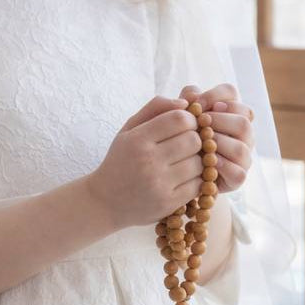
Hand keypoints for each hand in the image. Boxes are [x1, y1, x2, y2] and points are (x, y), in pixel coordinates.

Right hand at [86, 95, 206, 230]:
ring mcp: (159, 184)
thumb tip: (185, 102)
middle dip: (196, 139)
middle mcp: (148, 161)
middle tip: (187, 144)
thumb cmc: (121, 160)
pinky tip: (184, 179)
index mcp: (137, 139)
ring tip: (185, 162)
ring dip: (198, 161)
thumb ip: (155, 108)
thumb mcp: (129, 129)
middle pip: (194, 140)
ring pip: (200, 163)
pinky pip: (199, 185)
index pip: (179, 119)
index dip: (190, 119)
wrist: (104, 201)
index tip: (185, 125)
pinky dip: (197, 180)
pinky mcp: (168, 203)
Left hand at [179, 83, 254, 193]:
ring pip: (242, 148)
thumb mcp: (174, 114)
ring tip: (201, 143)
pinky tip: (204, 162)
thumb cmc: (174, 135)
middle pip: (243, 121)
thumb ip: (183, 100)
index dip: (215, 95)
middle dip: (220, 120)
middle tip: (201, 123)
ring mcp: (241, 155)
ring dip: (220, 144)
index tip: (197, 104)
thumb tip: (193, 97)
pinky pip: (238, 172)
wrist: (170, 166)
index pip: (231, 92)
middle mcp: (240, 132)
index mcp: (227, 110)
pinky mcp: (237, 177)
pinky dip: (221, 166)